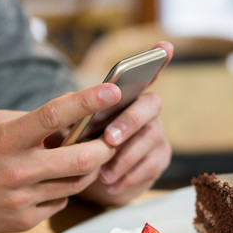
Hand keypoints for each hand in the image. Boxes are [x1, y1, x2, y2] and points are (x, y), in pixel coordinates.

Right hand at [0, 84, 120, 232]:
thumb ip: (32, 123)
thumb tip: (73, 124)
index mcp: (7, 139)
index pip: (54, 115)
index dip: (87, 101)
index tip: (111, 91)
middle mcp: (17, 171)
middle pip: (82, 160)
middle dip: (105, 149)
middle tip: (110, 141)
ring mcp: (22, 200)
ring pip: (77, 184)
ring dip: (87, 170)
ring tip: (82, 159)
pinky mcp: (24, 221)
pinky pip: (61, 202)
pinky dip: (64, 190)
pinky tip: (51, 182)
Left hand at [79, 42, 173, 204]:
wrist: (89, 181)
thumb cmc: (78, 148)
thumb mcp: (68, 132)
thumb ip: (72, 119)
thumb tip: (66, 115)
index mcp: (124, 98)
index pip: (143, 75)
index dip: (156, 61)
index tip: (165, 47)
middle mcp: (145, 111)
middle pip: (151, 104)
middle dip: (130, 121)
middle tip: (108, 139)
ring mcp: (156, 134)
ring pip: (152, 137)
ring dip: (126, 156)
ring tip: (103, 174)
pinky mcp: (159, 158)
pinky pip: (152, 165)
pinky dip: (129, 176)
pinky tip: (111, 185)